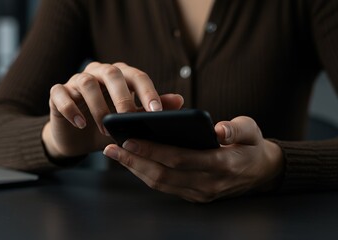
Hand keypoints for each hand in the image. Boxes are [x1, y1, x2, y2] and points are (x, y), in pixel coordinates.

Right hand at [43, 62, 183, 159]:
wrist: (76, 138)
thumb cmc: (106, 127)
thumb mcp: (129, 122)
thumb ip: (150, 111)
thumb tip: (180, 101)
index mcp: (119, 76)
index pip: (136, 76)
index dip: (148, 91)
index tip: (157, 111)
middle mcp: (97, 74)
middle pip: (111, 73)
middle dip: (122, 96)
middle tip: (128, 119)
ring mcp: (75, 82)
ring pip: (86, 82)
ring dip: (98, 106)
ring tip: (105, 128)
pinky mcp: (57, 93)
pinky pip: (60, 94)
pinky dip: (71, 108)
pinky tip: (80, 124)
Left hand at [103, 116, 283, 202]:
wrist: (262, 172)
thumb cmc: (252, 145)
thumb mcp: (252, 131)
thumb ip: (236, 129)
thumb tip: (219, 129)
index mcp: (222, 164)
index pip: (181, 159)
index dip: (153, 150)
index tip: (130, 139)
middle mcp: (208, 184)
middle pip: (163, 175)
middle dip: (134, 161)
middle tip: (111, 148)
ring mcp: (201, 193)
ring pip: (161, 184)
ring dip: (135, 169)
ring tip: (115, 154)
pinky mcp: (195, 196)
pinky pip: (165, 187)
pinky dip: (146, 174)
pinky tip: (132, 162)